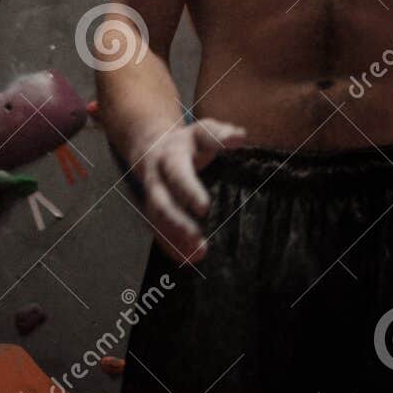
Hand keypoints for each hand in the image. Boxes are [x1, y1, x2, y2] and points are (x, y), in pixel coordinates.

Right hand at [132, 118, 247, 264]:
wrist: (154, 147)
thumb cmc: (189, 141)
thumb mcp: (204, 130)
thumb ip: (220, 133)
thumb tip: (239, 137)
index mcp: (171, 156)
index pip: (178, 173)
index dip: (189, 190)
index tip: (204, 208)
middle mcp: (157, 179)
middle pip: (162, 204)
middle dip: (178, 224)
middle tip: (199, 241)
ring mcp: (153, 198)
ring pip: (158, 222)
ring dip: (175, 240)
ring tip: (197, 256)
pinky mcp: (153, 213)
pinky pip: (158, 232)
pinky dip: (171, 248)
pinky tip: (188, 261)